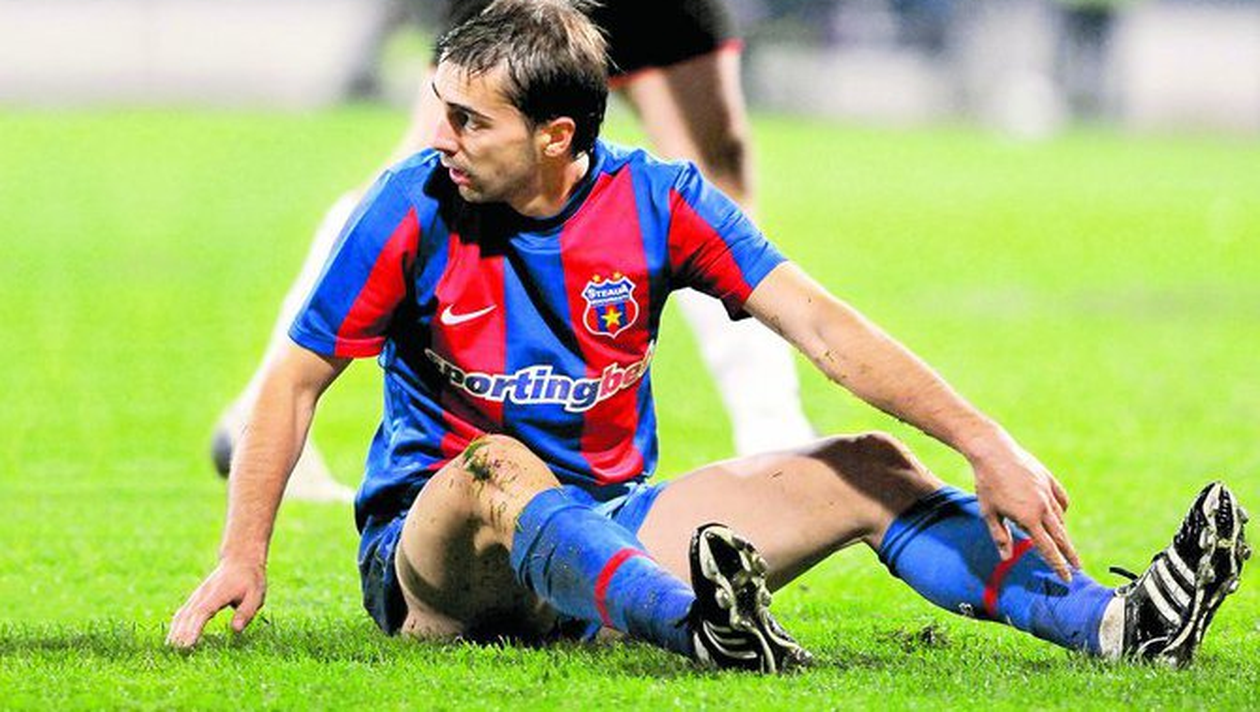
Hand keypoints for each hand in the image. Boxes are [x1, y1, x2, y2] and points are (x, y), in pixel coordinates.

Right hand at [166, 558, 266, 648]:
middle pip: (188, 616)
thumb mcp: (256, 595)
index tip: (187, 645)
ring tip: (171, 650)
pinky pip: (183, 613)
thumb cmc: (250, 580)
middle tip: (177, 655)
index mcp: (218, 594)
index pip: (202, 612)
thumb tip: (236, 629)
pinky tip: (173, 638)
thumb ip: (246, 612)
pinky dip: (177, 625)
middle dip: (181, 635)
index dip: (193, 629)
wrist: (240, 560)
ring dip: (175, 631)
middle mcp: (203, 594)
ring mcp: (198, 596)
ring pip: (182, 614)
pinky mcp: (196, 598)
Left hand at [969, 437, 1080, 581]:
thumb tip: (1007, 558)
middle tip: (1078, 568)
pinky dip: (1061, 509)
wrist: (993, 451)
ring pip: (1059, 518)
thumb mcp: (989, 514)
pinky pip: (1060, 499)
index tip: (1067, 578)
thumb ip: (1000, 537)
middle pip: (1061, 536)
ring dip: (1060, 531)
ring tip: (1060, 542)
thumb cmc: (987, 484)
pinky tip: (1058, 514)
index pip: (1048, 548)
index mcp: (1028, 518)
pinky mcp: (1049, 479)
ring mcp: (1048, 492)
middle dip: (1070, 554)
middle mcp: (1043, 506)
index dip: (1058, 565)